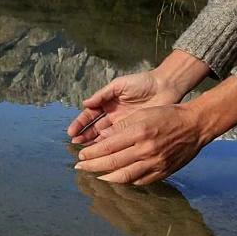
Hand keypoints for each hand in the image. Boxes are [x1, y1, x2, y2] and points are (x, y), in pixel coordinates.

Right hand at [67, 50, 210, 143]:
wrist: (164, 87)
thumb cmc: (141, 82)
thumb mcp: (119, 85)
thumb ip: (102, 94)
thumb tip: (85, 103)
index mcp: (107, 103)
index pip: (89, 115)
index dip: (80, 124)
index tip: (72, 132)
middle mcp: (112, 115)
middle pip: (94, 128)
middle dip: (84, 136)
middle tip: (76, 145)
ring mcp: (122, 125)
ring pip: (105, 136)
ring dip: (94, 144)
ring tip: (85, 151)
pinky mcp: (133, 131)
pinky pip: (119, 140)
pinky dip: (110, 146)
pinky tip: (103, 153)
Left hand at [74, 76, 236, 184]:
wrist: (196, 125)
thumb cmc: (168, 115)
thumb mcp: (143, 113)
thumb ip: (122, 126)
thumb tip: (102, 138)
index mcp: (139, 132)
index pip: (108, 146)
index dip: (92, 153)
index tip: (80, 156)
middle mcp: (146, 149)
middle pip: (113, 163)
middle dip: (93, 166)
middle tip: (80, 168)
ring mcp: (155, 163)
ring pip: (125, 176)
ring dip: (106, 178)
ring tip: (95, 176)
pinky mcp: (163, 172)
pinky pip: (140, 181)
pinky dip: (126, 181)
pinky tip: (117, 178)